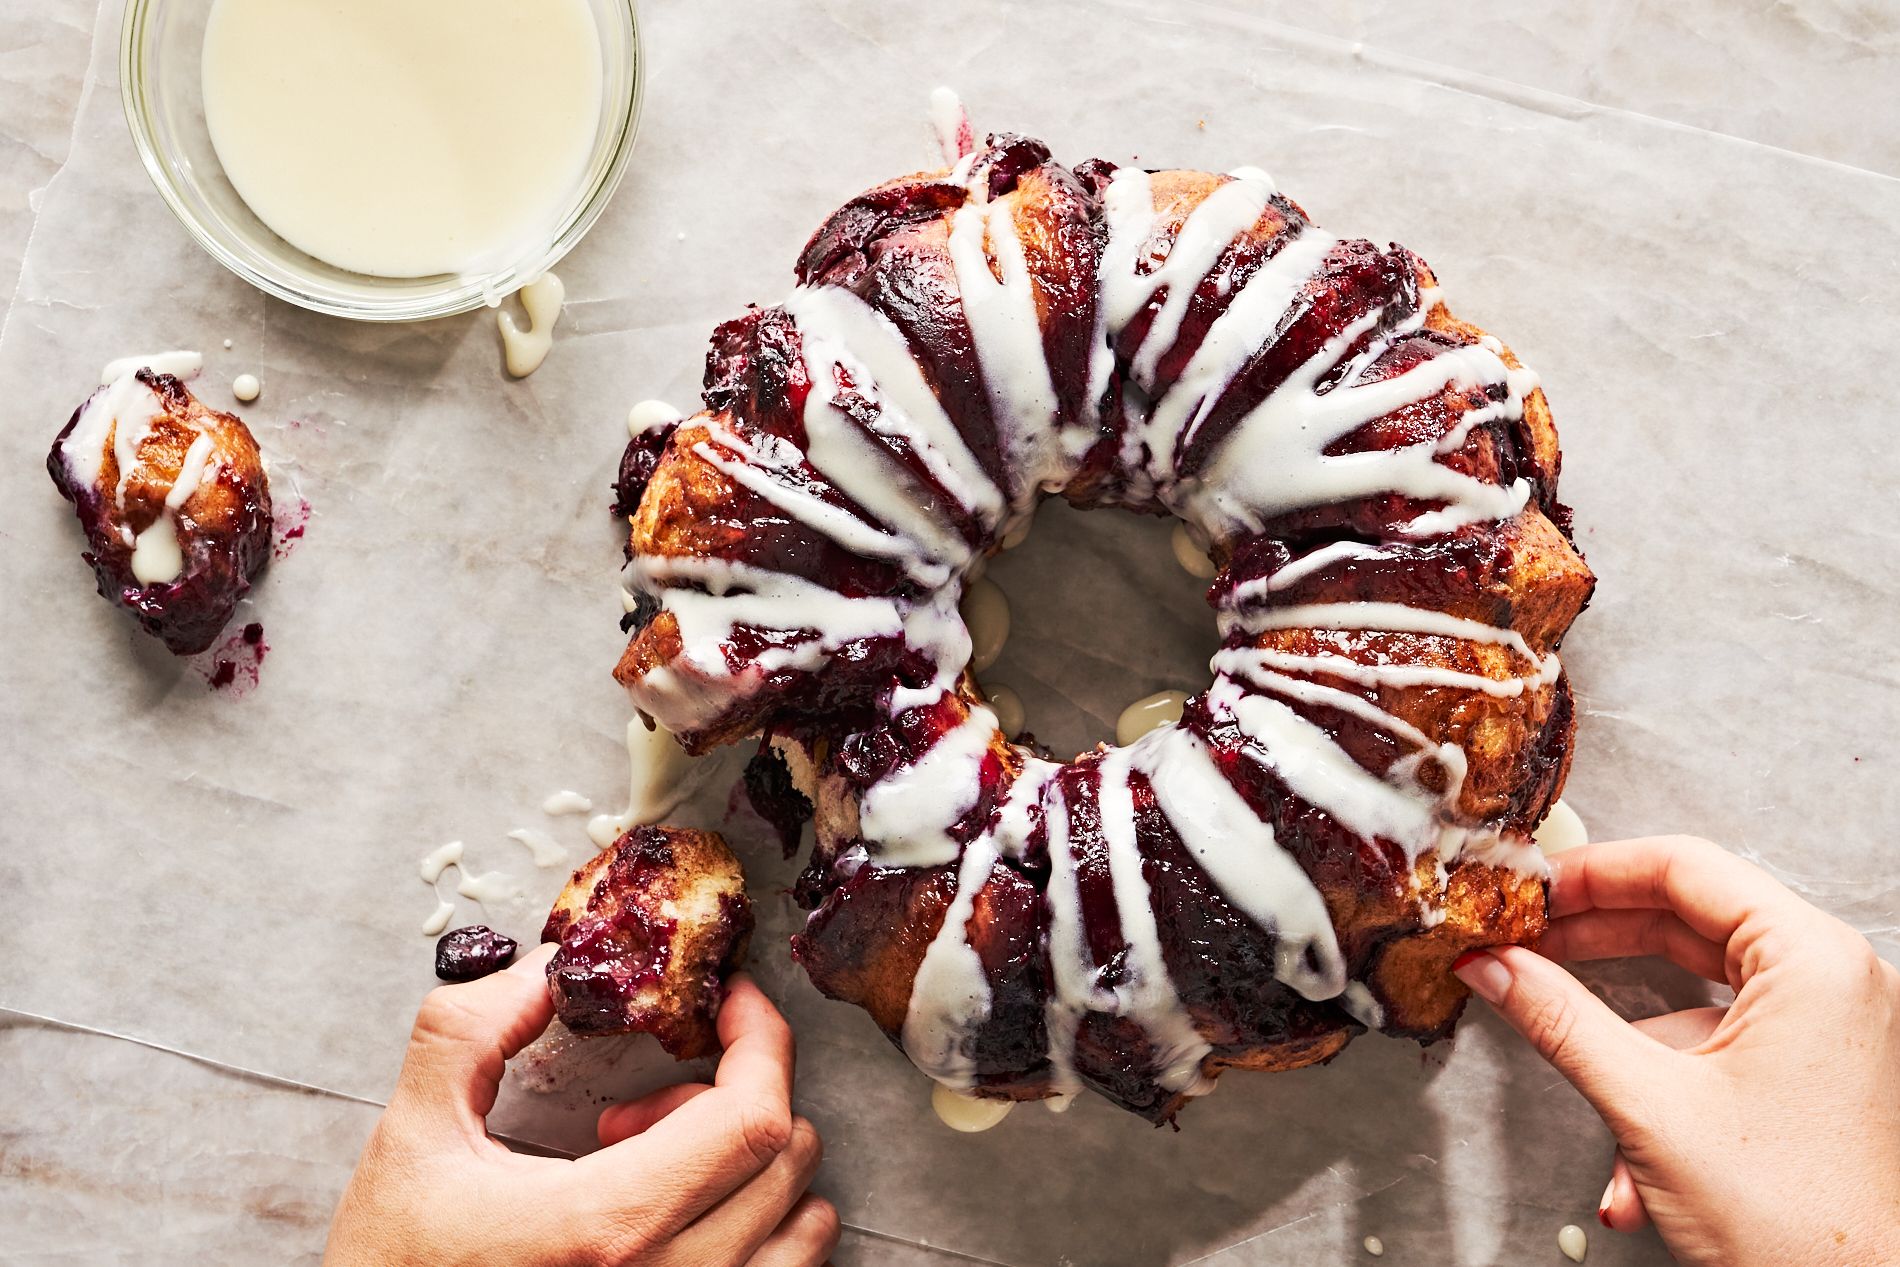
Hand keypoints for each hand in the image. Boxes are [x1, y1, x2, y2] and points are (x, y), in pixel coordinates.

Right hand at [324, 945, 839, 1265]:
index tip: (732, 1004)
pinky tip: (676, 1218)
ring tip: (660, 1166)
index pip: (749, 1120)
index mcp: (605, 1229)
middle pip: (787, 1160)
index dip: (761, 1041)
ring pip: (803, 1225)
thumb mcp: (412, 1139)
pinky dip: (761, 1227)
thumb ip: (473, 1030)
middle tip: (649, 1102)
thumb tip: (550, 966)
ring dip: (757, 1165)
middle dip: (739, 1093)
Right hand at [1454, 835, 1899, 1266]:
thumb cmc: (1797, 1221)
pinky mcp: (1812, 1070)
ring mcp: (1825, 1025)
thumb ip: (1559, 1018)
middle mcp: (1830, 977)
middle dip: (1594, 937)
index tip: (1526, 887)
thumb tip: (1493, 965)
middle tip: (1519, 937)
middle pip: (1687, 915)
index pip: (1684, 867)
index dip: (1592, 871)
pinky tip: (1618, 1148)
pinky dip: (1659, 1070)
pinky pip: (1718, 1038)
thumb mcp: (1649, 1105)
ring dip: (1620, 1022)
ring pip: (1695, 982)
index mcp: (1810, 959)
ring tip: (1548, 1030)